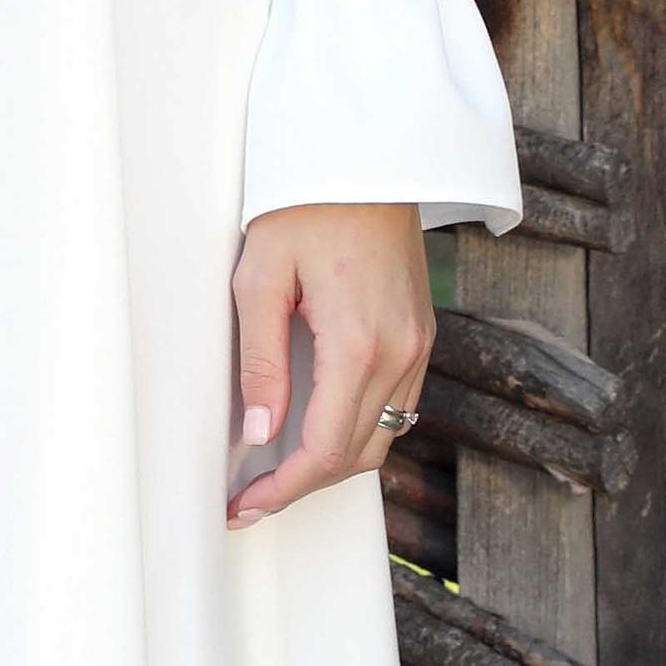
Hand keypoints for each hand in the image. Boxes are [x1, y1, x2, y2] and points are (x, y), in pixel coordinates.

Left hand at [226, 202, 433, 524]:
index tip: (244, 507)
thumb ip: (260, 363)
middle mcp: (401, 353)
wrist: (367, 158)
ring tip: (279, 475)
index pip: (326, 449)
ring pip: (382, 438)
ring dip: (332, 465)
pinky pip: (397, 407)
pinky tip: (318, 432)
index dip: (283, 490)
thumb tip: (260, 433)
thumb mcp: (260, 280)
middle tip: (250, 501)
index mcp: (359, 343)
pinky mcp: (421, 336)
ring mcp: (419, 347)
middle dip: (302, 487)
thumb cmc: (305, 207)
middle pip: (356, 455)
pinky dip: (359, 432)